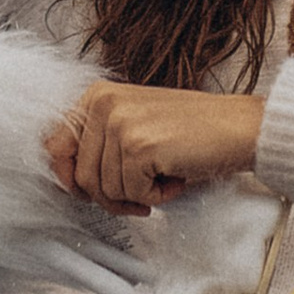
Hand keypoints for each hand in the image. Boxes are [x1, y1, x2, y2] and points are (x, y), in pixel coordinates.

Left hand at [44, 83, 266, 215]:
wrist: (241, 126)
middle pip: (80, 178)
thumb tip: (68, 182)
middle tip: (140, 195)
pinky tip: (175, 177)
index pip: (53, 146)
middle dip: (110, 197)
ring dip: (137, 196)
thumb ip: (100, 144)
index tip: (87, 192)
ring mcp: (120, 123)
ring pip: (105, 190)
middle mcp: (103, 104)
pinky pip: (132, 194)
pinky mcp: (139, 146)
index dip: (68, 178)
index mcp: (97, 96)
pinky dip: (156, 196)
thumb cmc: (194, 131)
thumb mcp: (136, 125)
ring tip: (164, 176)